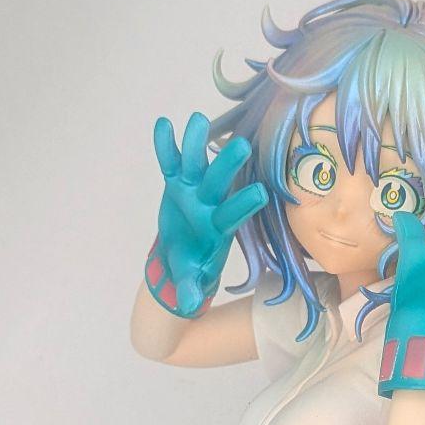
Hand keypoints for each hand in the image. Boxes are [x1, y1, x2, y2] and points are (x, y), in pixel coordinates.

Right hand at [146, 113, 267, 316]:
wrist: (180, 255)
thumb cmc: (191, 268)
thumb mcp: (191, 280)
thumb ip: (191, 289)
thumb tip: (190, 305)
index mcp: (218, 228)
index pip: (234, 214)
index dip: (245, 203)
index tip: (260, 191)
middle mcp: (209, 204)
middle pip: (219, 182)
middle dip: (228, 165)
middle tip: (243, 144)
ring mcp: (192, 191)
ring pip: (196, 164)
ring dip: (197, 143)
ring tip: (198, 119)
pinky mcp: (175, 183)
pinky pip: (170, 162)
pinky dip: (167, 146)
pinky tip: (163, 124)